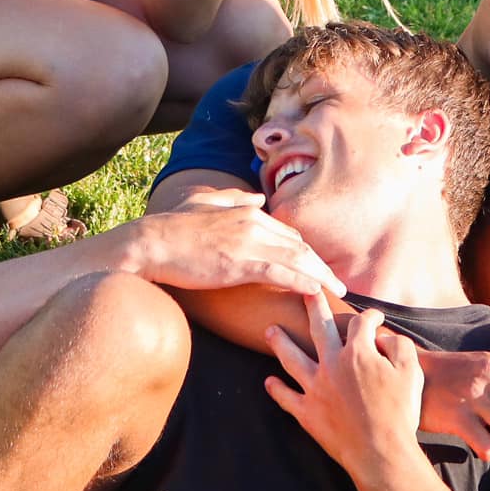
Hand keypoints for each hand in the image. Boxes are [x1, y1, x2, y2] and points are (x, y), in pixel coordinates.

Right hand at [135, 190, 345, 297]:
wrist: (150, 243)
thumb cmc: (172, 227)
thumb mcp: (204, 203)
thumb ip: (233, 199)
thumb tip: (257, 197)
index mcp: (247, 211)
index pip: (288, 234)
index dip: (307, 254)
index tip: (319, 270)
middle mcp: (253, 222)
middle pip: (299, 246)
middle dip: (321, 266)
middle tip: (338, 285)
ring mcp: (248, 242)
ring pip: (296, 259)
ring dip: (321, 277)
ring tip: (337, 293)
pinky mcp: (239, 263)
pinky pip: (280, 273)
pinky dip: (301, 282)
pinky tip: (316, 293)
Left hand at [265, 296, 426, 489]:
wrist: (381, 454)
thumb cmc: (400, 413)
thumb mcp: (411, 372)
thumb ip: (400, 346)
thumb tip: (385, 337)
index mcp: (357, 353)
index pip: (360, 323)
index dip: (370, 317)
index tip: (375, 318)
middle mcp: (331, 365)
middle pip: (319, 327)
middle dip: (313, 305)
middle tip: (305, 291)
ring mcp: (315, 389)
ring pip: (291, 358)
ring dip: (280, 342)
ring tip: (269, 330)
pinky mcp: (307, 413)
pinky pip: (287, 398)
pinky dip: (277, 389)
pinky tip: (268, 382)